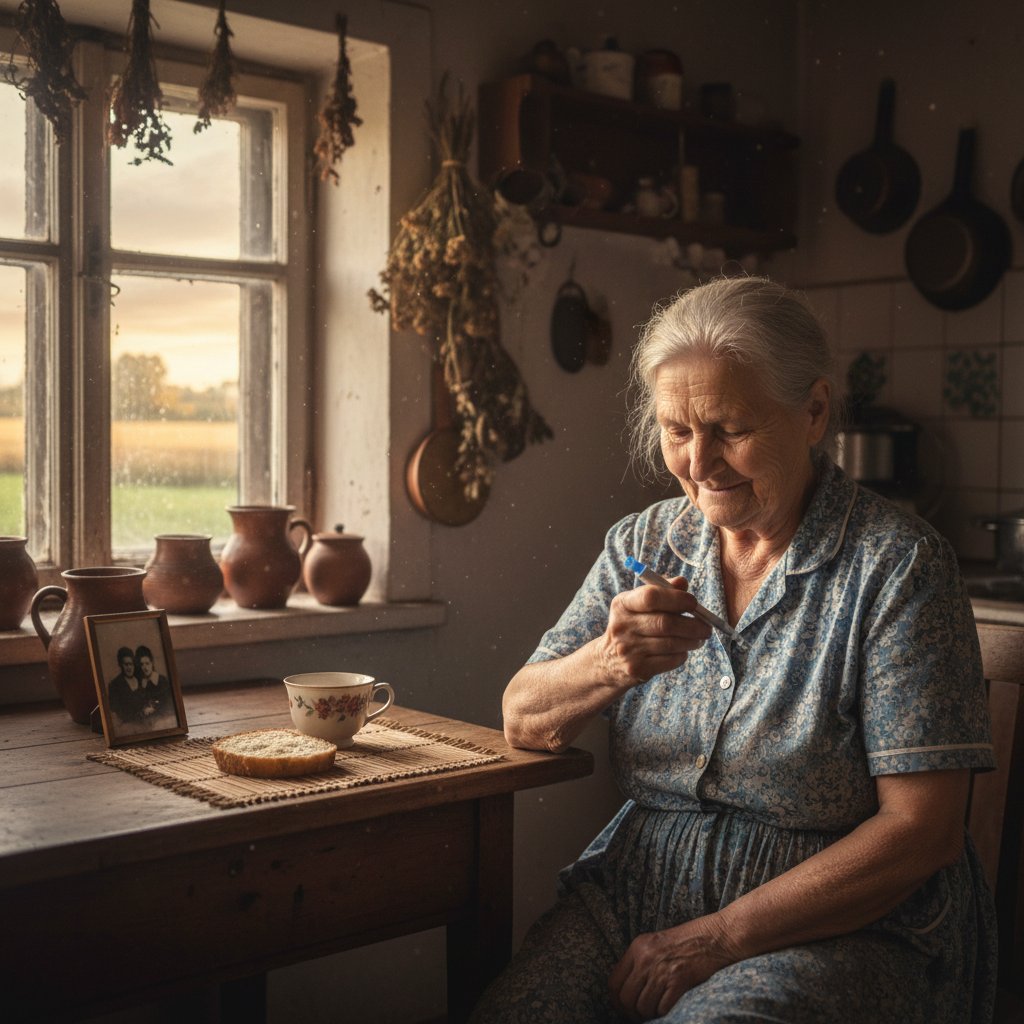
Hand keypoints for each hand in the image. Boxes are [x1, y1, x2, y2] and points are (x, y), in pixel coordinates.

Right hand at [600, 575, 711, 684]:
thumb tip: (682, 582)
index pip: (651, 596)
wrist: (608, 661)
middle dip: (692, 625)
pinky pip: (670, 660)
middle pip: (666, 623)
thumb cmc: (632, 626)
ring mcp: (628, 650)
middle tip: (706, 627)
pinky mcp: (637, 669)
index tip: (693, 603)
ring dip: (692, 640)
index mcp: (622, 604)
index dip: (677, 598)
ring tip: (699, 638)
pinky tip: (682, 650)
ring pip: (672, 644)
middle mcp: (622, 626)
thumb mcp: (638, 605)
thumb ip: (662, 590)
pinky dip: (682, 655)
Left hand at [609, 916, 735, 1022]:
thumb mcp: (654, 943)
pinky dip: (663, 1013)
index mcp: (637, 947)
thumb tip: (626, 989)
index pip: (613, 982)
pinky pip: (661, 1008)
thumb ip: (639, 962)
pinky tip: (667, 1007)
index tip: (622, 1008)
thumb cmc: (685, 941)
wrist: (712, 937)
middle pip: (625, 998)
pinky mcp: (678, 981)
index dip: (616, 1000)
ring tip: (655, 1010)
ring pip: (642, 1006)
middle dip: (630, 1012)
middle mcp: (646, 959)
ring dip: (648, 1014)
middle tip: (639, 1016)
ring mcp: (661, 970)